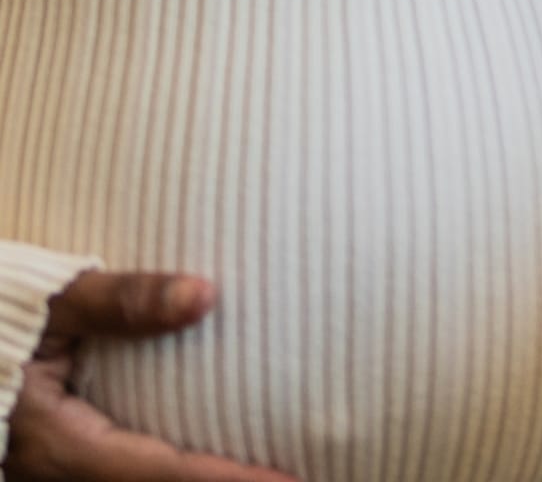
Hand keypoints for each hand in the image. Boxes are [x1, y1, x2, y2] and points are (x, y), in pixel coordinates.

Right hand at [6, 271, 297, 480]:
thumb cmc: (7, 320)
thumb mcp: (58, 302)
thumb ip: (124, 300)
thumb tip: (204, 295)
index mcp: (59, 445)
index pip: (160, 472)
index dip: (226, 480)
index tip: (288, 480)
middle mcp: (55, 479)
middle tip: (295, 478)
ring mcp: (52, 481)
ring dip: (198, 481)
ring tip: (266, 472)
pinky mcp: (58, 472)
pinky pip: (121, 478)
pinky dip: (169, 473)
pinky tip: (212, 463)